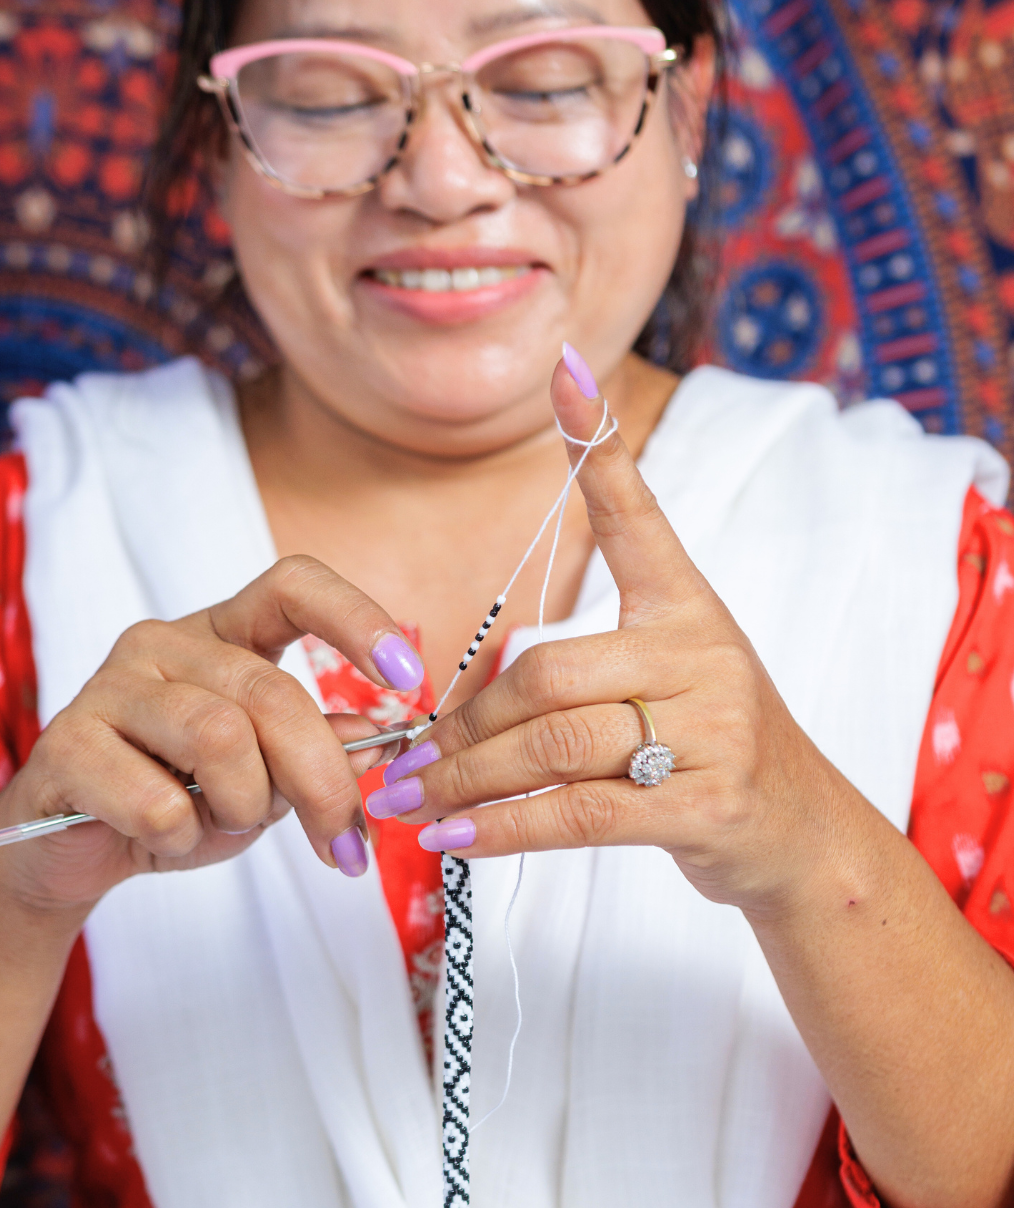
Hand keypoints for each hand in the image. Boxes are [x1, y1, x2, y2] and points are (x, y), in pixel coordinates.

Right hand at [0, 556, 424, 915]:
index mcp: (223, 635)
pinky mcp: (67, 743)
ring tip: (222, 825)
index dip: (356, 619)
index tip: (407, 678)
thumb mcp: (265, 779)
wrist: (72, 850)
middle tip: (344, 845)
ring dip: (242, 808)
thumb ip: (316, 754)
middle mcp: (165, 642)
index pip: (294, 585)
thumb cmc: (177, 800)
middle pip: (272, 694)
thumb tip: (381, 745)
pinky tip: (162, 838)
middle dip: (322, 782)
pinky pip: (158, 801)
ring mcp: (110, 685)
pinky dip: (181, 838)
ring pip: (219, 740)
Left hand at [370, 355, 842, 920]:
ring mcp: (715, 732)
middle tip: (405, 761)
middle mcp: (704, 656)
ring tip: (410, 802)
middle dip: (464, 724)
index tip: (564, 368)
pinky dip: (505, 829)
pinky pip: (582, 814)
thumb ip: (579, 668)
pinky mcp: (710, 807)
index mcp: (687, 607)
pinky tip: (453, 839)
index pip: (636, 514)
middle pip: (549, 673)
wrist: (803, 835)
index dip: (598, 444)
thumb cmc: (708, 748)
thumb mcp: (666, 677)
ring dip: (467, 780)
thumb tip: (463, 692)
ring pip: (557, 745)